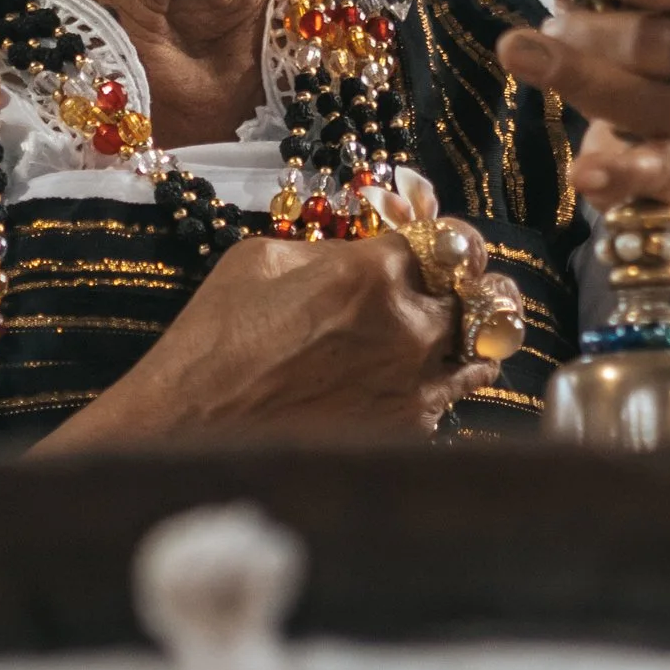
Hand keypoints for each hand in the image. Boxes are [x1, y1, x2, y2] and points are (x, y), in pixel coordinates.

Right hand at [41, 230, 495, 450]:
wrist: (192, 425)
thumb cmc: (215, 338)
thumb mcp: (263, 259)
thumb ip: (331, 249)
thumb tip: (362, 249)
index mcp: (374, 270)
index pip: (442, 240)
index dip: (439, 239)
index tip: (437, 245)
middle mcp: (408, 326)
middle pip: (473, 294)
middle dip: (463, 286)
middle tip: (457, 285)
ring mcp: (414, 383)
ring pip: (478, 350)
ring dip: (468, 337)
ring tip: (459, 334)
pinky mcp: (406, 429)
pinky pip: (450, 398)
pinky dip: (443, 385)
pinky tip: (423, 378)